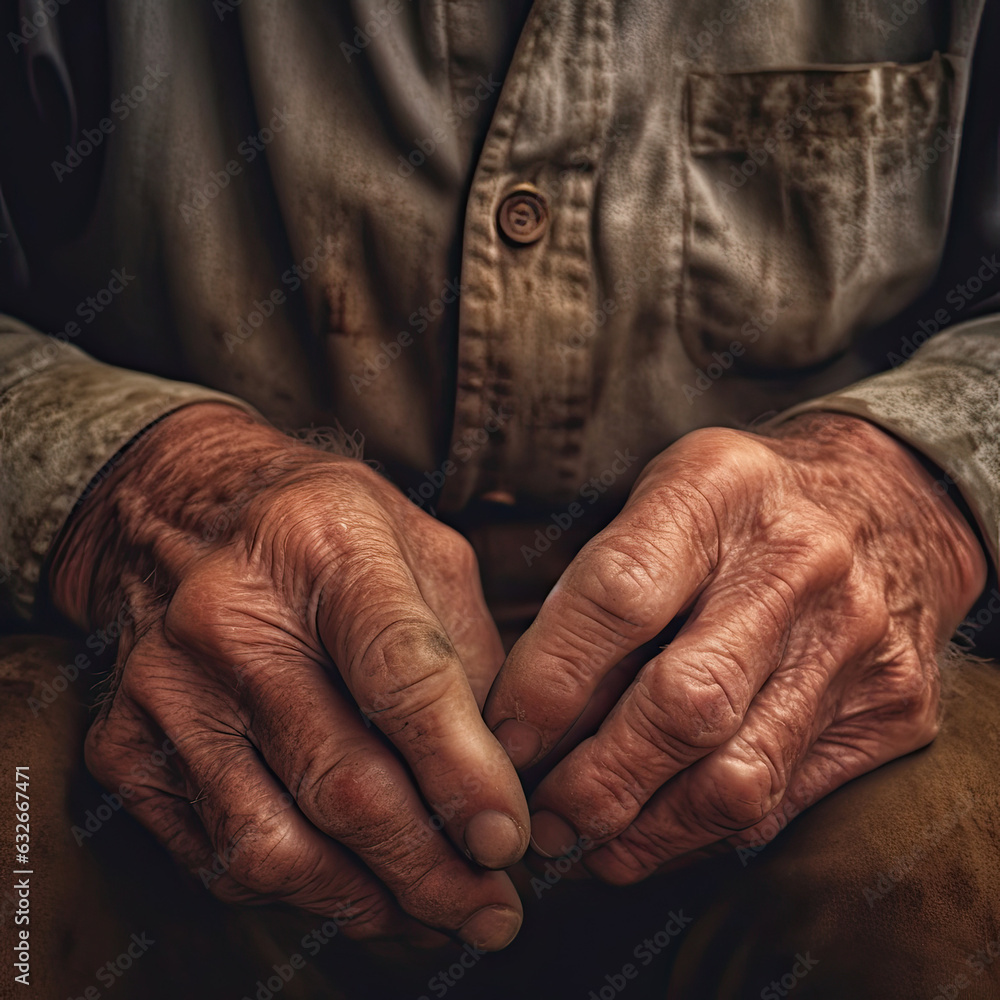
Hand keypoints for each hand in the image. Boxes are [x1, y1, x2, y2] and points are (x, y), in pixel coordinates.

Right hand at [50, 403, 527, 949]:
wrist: (175, 511)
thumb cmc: (320, 529)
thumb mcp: (419, 545)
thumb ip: (470, 649)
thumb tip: (506, 774)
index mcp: (326, 549)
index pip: (404, 680)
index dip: (464, 775)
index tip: (508, 842)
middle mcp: (232, 619)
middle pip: (344, 781)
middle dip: (432, 870)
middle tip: (491, 910)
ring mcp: (168, 689)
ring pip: (274, 844)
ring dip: (369, 903)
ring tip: (432, 918)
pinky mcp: (126, 745)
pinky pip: (218, 854)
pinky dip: (298, 891)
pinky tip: (354, 889)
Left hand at [485, 414, 985, 882]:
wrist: (893, 502)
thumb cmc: (738, 509)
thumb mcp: (660, 499)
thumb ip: (596, 590)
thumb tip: (524, 717)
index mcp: (717, 490)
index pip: (617, 596)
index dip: (549, 683)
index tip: (504, 740)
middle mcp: (795, 565)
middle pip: (684, 702)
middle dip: (595, 780)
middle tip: (540, 816)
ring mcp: (854, 642)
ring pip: (736, 775)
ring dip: (643, 830)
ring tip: (586, 844)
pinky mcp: (891, 710)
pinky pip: (783, 801)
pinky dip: (701, 837)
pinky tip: (651, 839)